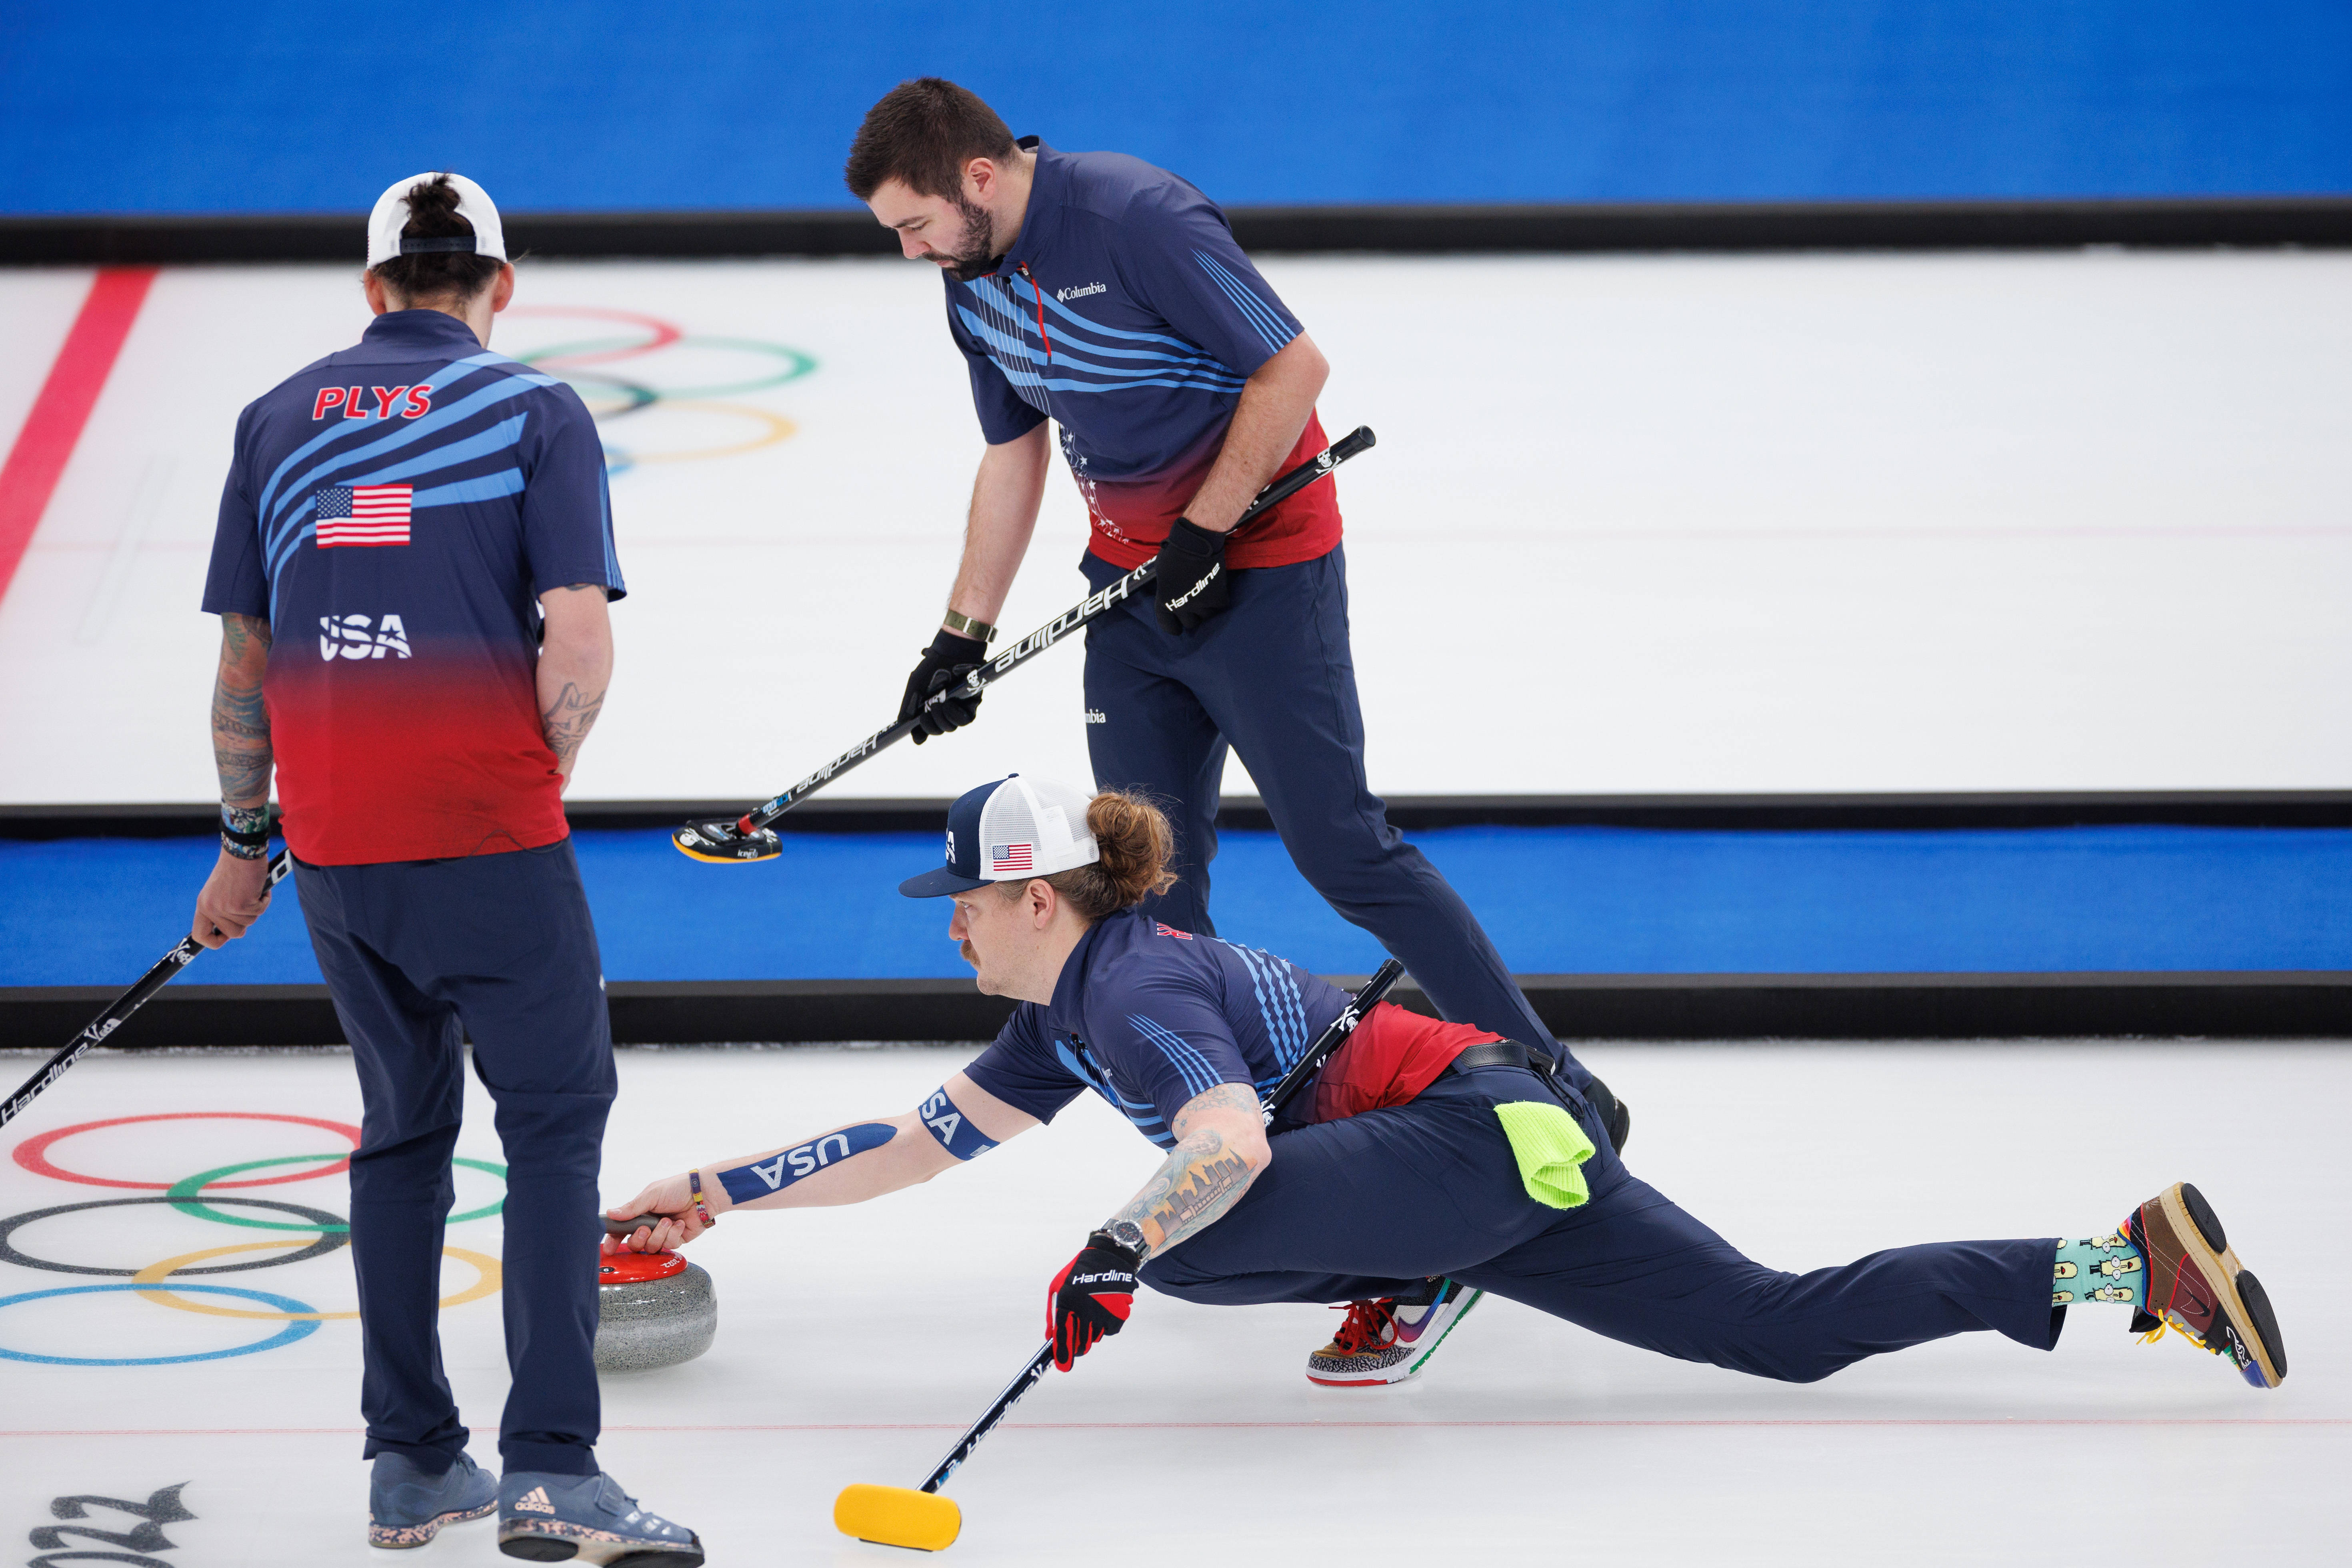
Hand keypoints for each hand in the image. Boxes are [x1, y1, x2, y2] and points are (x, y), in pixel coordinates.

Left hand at [191, 850, 272, 949]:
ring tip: (252, 890)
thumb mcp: (220, 890)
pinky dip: (264, 900)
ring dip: (256, 908)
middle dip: (245, 922)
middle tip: (248, 908)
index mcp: (203, 904)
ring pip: (249, 922)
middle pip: (233, 933)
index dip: (214, 941)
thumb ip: (222, 908)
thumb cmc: (235, 867)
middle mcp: (211, 908)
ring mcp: (225, 908)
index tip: (226, 937)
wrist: (242, 851)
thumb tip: (233, 929)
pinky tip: (259, 887)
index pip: (200, 935)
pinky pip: (260, 911)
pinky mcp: (242, 904)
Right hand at [601, 1172, 714, 1256]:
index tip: (609, 1249)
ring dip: (659, 1234)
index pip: (622, 1230)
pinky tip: (679, 1223)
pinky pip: (668, 1246)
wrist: (703, 1193)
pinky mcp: (676, 1240)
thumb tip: (610, 1213)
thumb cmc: (677, 1188)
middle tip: (646, 1228)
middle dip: (639, 1239)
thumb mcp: (652, 1195)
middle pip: (634, 1244)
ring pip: (651, 1248)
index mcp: (640, 1213)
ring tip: (668, 1221)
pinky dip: (673, 1234)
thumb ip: (632, 1207)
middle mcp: (649, 1225)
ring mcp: (663, 1234)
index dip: (614, 1240)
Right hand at [899, 629, 986, 744]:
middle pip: (937, 730)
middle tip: (927, 711)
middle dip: (931, 725)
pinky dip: (955, 715)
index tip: (917, 737)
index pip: (924, 729)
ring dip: (943, 719)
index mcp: (927, 707)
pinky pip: (966, 720)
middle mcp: (941, 710)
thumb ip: (908, 705)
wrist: (951, 652)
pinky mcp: (971, 704)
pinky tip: (949, 703)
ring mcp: (956, 708)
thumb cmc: (932, 666)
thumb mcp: (915, 686)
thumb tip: (901, 723)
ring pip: (950, 727)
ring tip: (939, 704)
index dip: (920, 735)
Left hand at [1046, 1229, 1141, 1370]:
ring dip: (1091, 1331)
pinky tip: (1103, 1308)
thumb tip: (1050, 1338)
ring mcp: (1104, 1314)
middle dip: (1077, 1344)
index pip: (1063, 1337)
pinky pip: (1109, 1331)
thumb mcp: (1057, 1288)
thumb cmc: (1077, 1274)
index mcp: (1067, 1303)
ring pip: (1095, 1339)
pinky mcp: (1119, 1315)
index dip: (1062, 1356)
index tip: (1062, 1366)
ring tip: (1091, 1310)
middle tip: (1077, 1333)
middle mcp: (1085, 1310)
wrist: (1108, 1258)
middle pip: (1081, 1345)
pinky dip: (1105, 1325)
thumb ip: (1053, 1315)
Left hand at [1150, 517, 1228, 633]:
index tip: (1177, 628)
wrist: (1196, 542)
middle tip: (1196, 605)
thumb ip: (1167, 590)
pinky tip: (1216, 588)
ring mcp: (1201, 605)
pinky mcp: (1218, 599)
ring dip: (1207, 608)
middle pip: (1190, 623)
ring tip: (1206, 594)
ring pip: (1207, 616)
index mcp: (1164, 602)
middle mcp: (1182, 607)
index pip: (1167, 625)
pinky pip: (1219, 606)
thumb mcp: (1162, 576)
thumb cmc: (1174, 553)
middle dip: (1192, 616)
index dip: (1173, 627)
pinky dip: (1219, 599)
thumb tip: (1173, 595)